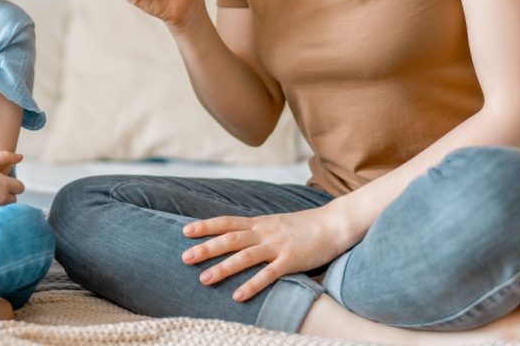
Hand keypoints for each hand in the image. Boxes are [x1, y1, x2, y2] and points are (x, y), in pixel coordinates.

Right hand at [0, 151, 24, 217]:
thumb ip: (7, 156)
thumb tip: (21, 157)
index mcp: (4, 184)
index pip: (20, 188)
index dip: (15, 184)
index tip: (7, 182)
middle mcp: (1, 198)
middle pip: (14, 199)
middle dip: (9, 194)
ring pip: (5, 208)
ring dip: (2, 202)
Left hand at [181, 206, 353, 301]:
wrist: (334, 224)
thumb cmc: (306, 227)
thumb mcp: (277, 223)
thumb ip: (260, 232)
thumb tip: (240, 241)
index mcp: (260, 223)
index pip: (228, 222)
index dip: (206, 226)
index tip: (186, 231)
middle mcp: (265, 232)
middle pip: (230, 239)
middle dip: (206, 248)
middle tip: (185, 257)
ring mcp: (278, 246)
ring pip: (244, 256)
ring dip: (223, 268)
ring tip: (204, 279)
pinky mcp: (291, 260)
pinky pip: (268, 274)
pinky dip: (252, 285)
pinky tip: (238, 296)